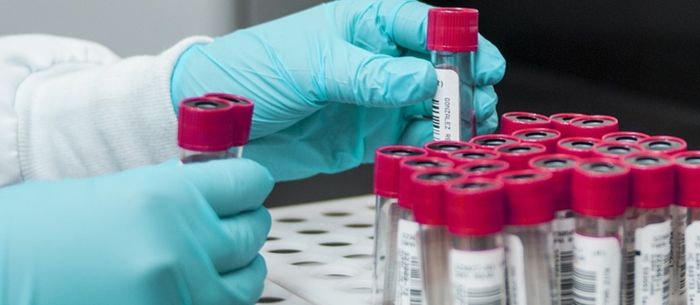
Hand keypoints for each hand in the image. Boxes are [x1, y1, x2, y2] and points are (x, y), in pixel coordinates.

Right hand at [0, 159, 273, 304]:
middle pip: (254, 230)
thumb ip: (175, 193)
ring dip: (238, 270)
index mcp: (166, 196)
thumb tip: (217, 193)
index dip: (247, 186)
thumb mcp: (115, 192)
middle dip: (241, 226)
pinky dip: (214, 300)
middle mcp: (180, 244)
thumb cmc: (37, 233)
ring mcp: (179, 292)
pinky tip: (195, 290)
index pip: (250, 182)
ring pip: (249, 279)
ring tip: (218, 265)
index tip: (242, 190)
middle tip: (224, 226)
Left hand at [171, 0, 506, 180]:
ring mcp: (374, 99)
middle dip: (464, 84)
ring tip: (460, 132)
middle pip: (437, 68)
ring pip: (429, 106)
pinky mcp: (366, 136)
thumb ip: (370, 76)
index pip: (425, 25)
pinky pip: (408, 138)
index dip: (458, 42)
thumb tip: (421, 79)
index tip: (481, 63)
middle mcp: (375, 60)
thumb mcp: (313, 67)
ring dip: (450, 119)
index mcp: (364, 25)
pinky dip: (425, 144)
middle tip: (478, 104)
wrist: (214, 123)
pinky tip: (432, 148)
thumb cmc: (249, 71)